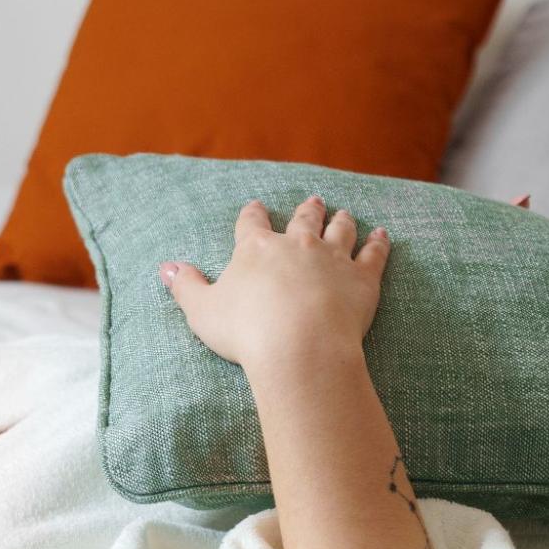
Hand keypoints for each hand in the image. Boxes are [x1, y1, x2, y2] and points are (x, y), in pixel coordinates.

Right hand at [158, 195, 390, 370]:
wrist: (299, 347)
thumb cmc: (247, 332)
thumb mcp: (203, 311)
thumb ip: (186, 287)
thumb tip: (166, 268)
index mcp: (257, 249)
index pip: (252, 224)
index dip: (253, 215)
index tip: (255, 207)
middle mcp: (297, 244)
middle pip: (303, 219)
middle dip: (307, 210)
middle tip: (313, 201)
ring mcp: (333, 258)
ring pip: (340, 231)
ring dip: (342, 221)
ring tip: (344, 214)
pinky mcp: (362, 278)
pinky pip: (373, 254)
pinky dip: (378, 243)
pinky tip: (382, 235)